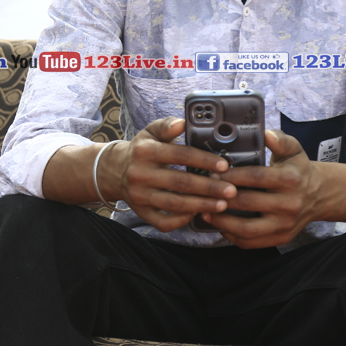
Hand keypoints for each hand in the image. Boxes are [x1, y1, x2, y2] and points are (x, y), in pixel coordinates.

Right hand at [99, 117, 235, 232]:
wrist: (114, 170)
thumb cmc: (141, 150)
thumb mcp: (150, 132)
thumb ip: (167, 126)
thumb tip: (182, 122)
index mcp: (145, 151)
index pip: (179, 155)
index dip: (204, 160)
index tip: (223, 166)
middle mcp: (140, 174)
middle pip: (180, 183)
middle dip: (209, 188)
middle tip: (231, 190)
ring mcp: (140, 195)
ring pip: (174, 204)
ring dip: (201, 205)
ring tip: (222, 205)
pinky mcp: (140, 212)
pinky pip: (163, 222)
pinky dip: (181, 220)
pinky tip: (198, 214)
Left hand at [203, 130, 319, 248]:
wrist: (320, 194)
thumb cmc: (298, 169)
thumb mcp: (293, 150)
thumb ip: (279, 140)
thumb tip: (264, 134)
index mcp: (290, 179)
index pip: (256, 177)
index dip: (233, 175)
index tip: (214, 173)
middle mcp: (289, 204)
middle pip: (248, 202)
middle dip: (222, 196)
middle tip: (204, 191)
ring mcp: (285, 224)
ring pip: (248, 229)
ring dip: (222, 222)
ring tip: (205, 212)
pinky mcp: (281, 238)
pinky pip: (252, 243)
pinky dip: (232, 237)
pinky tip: (220, 226)